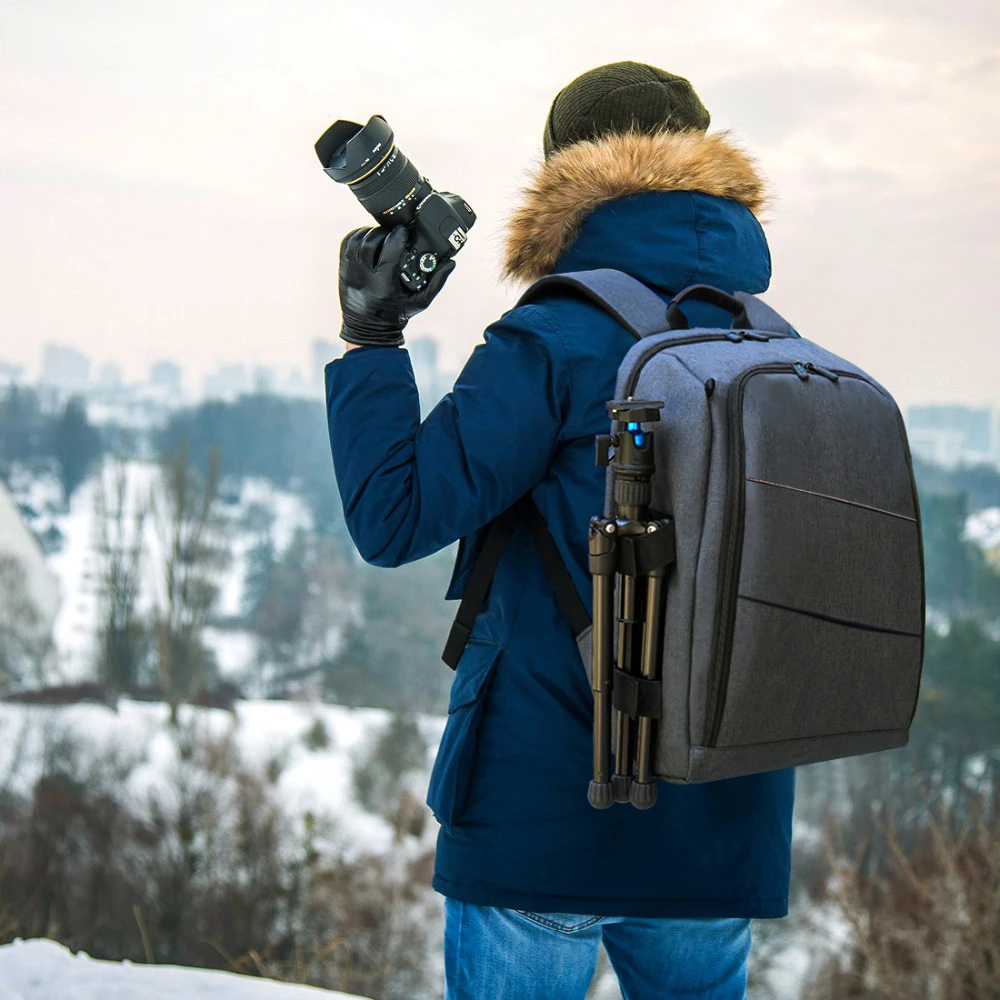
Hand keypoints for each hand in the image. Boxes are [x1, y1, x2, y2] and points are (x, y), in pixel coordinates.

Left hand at [338, 225, 455, 346]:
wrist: (368, 330)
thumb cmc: (396, 316)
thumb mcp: (420, 302)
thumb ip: (436, 282)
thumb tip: (450, 263)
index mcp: (383, 283)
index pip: (389, 250)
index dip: (398, 236)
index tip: (405, 230)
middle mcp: (364, 276)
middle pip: (371, 242)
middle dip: (384, 233)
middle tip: (394, 235)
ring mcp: (351, 272)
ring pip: (357, 240)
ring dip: (371, 233)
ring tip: (383, 237)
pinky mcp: (342, 268)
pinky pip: (347, 243)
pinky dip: (358, 236)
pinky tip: (369, 240)